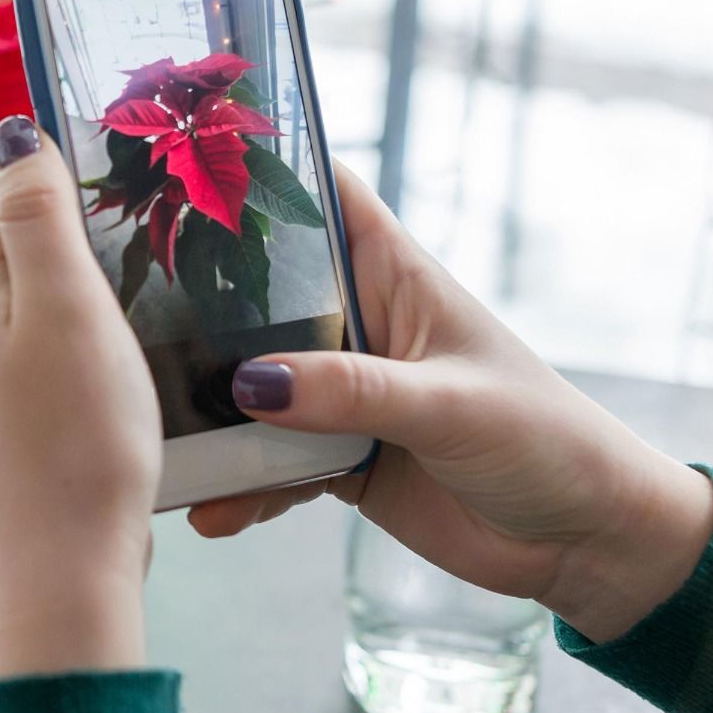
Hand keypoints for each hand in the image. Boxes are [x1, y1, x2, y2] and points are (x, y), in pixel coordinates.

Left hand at [0, 117, 161, 675]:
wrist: (62, 562)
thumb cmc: (77, 435)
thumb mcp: (65, 303)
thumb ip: (35, 210)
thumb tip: (11, 128)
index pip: (10, 170)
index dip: (71, 156)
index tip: (136, 165)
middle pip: (18, 220)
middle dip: (78, 206)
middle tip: (155, 218)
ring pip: (31, 273)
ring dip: (81, 261)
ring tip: (145, 272)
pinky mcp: (4, 394)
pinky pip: (38, 322)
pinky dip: (75, 310)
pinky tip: (116, 333)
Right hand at [191, 159, 712, 643]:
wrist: (578, 542)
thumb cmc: (543, 439)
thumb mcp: (449, 404)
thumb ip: (353, 391)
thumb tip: (250, 383)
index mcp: (392, 277)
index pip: (323, 198)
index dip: (262, 173)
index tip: (183, 170)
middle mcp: (359, 326)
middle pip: (266, 296)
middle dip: (205, 306)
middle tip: (134, 319)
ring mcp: (344, 393)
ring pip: (258, 386)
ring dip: (216, 413)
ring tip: (166, 440)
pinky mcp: (337, 454)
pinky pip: (273, 462)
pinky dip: (245, 485)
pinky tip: (215, 510)